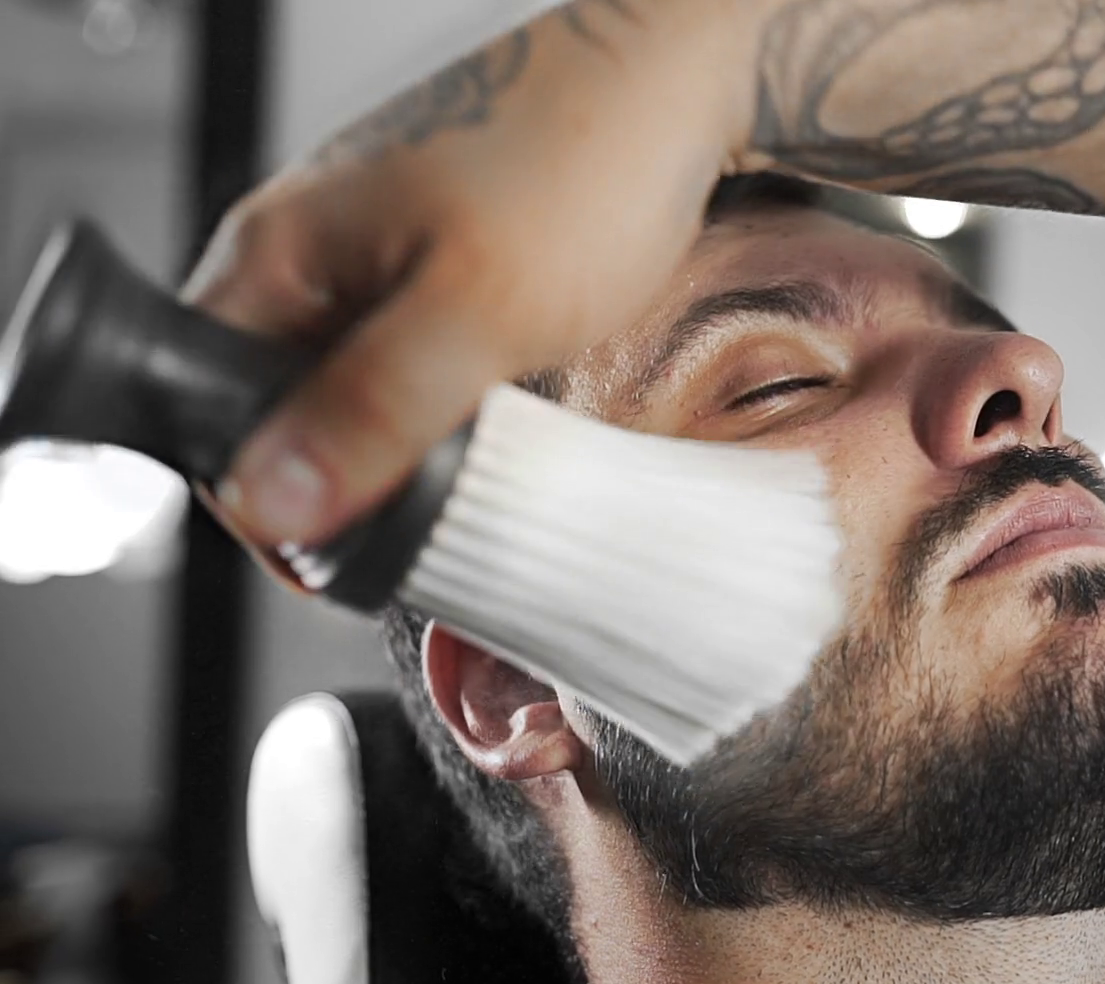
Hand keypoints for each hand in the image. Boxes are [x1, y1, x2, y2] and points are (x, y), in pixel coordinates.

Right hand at [183, 0, 765, 546]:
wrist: (679, 82)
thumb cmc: (586, 158)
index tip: (333, 557)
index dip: (259, 499)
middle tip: (417, 529)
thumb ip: (372, 411)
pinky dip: (441, 407)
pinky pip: (405, 360)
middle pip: (272, 407)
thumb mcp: (478, 311)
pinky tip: (492, 426)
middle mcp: (308, 252)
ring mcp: (370, 256)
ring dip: (395, 448)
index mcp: (278, 251)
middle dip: (334, 481)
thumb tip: (274, 503)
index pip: (202, 408)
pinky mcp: (432, 266)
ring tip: (464, 479)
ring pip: (348, 390)